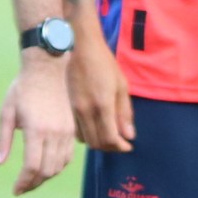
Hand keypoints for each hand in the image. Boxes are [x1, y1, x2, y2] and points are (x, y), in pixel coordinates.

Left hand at [0, 57, 76, 191]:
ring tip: (31, 180)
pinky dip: (57, 167)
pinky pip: (68, 157)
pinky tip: (45, 167)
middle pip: (47, 171)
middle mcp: (54, 133)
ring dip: (45, 177)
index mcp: (36, 130)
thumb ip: (3, 140)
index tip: (15, 190)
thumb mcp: (6, 112)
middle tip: (21, 188)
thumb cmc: (23, 89)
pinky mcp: (72, 129)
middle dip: (33, 184)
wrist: (48, 70)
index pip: (32, 166)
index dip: (23, 183)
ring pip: (59, 166)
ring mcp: (66, 132)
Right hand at [67, 32, 132, 151]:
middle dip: (110, 147)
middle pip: (97, 143)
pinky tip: (96, 127)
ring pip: (85, 139)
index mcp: (103, 105)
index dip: (120, 147)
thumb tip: (129, 135)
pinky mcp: (68, 107)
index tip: (128, 146)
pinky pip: (77, 130)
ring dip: (98, 142)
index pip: (110, 138)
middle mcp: (86, 111)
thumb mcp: (122, 86)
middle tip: (120, 143)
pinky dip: (87, 135)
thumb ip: (125, 113)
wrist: (82, 50)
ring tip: (109, 136)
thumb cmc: (106, 65)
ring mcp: (74, 110)